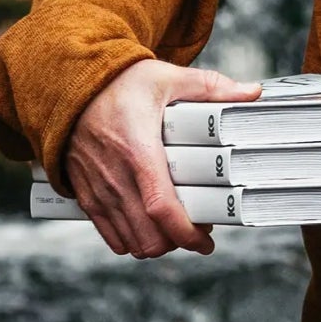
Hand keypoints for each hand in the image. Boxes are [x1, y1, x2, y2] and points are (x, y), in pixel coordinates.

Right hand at [62, 59, 262, 259]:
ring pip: (130, 241)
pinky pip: (110, 235)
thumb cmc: (120, 84)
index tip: (207, 241)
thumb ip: (212, 88)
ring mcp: (98, 190)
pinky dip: (132, 239)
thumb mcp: (168, 78)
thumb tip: (253, 93)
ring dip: (157, 243)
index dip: (186, 233)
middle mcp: (115, 178)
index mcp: (139, 151)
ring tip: (177, 227)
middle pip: (148, 236)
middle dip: (178, 242)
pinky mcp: (86, 196)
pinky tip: (150, 226)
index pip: (161, 208)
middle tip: (200, 228)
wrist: (68, 89)